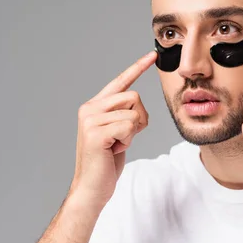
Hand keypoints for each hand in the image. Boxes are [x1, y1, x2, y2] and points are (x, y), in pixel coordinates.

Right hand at [70, 51, 156, 208]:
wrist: (91, 188)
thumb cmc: (106, 163)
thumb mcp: (118, 133)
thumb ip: (123, 115)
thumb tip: (136, 103)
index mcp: (95, 106)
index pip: (121, 81)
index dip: (137, 67)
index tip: (152, 55)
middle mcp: (89, 108)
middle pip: (134, 97)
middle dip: (139, 119)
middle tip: (124, 137)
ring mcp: (90, 119)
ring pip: (133, 113)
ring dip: (133, 132)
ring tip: (116, 144)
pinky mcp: (95, 132)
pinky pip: (129, 126)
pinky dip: (128, 140)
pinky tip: (113, 150)